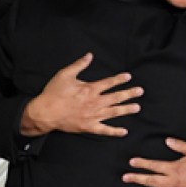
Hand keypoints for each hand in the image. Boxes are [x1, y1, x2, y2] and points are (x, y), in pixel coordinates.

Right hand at [20, 52, 141, 136]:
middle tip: (140, 91)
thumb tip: (89, 55)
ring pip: (113, 112)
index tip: (128, 77)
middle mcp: (94, 103)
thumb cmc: (53, 93)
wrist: (45, 113)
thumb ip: (79, 65)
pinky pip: (104, 130)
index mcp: (89, 89)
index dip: (119, 79)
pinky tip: (124, 131)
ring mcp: (93, 116)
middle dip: (129, 94)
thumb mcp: (64, 75)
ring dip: (126, 110)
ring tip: (137, 107)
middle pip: (115, 97)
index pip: (108, 83)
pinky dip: (115, 131)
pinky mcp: (89, 127)